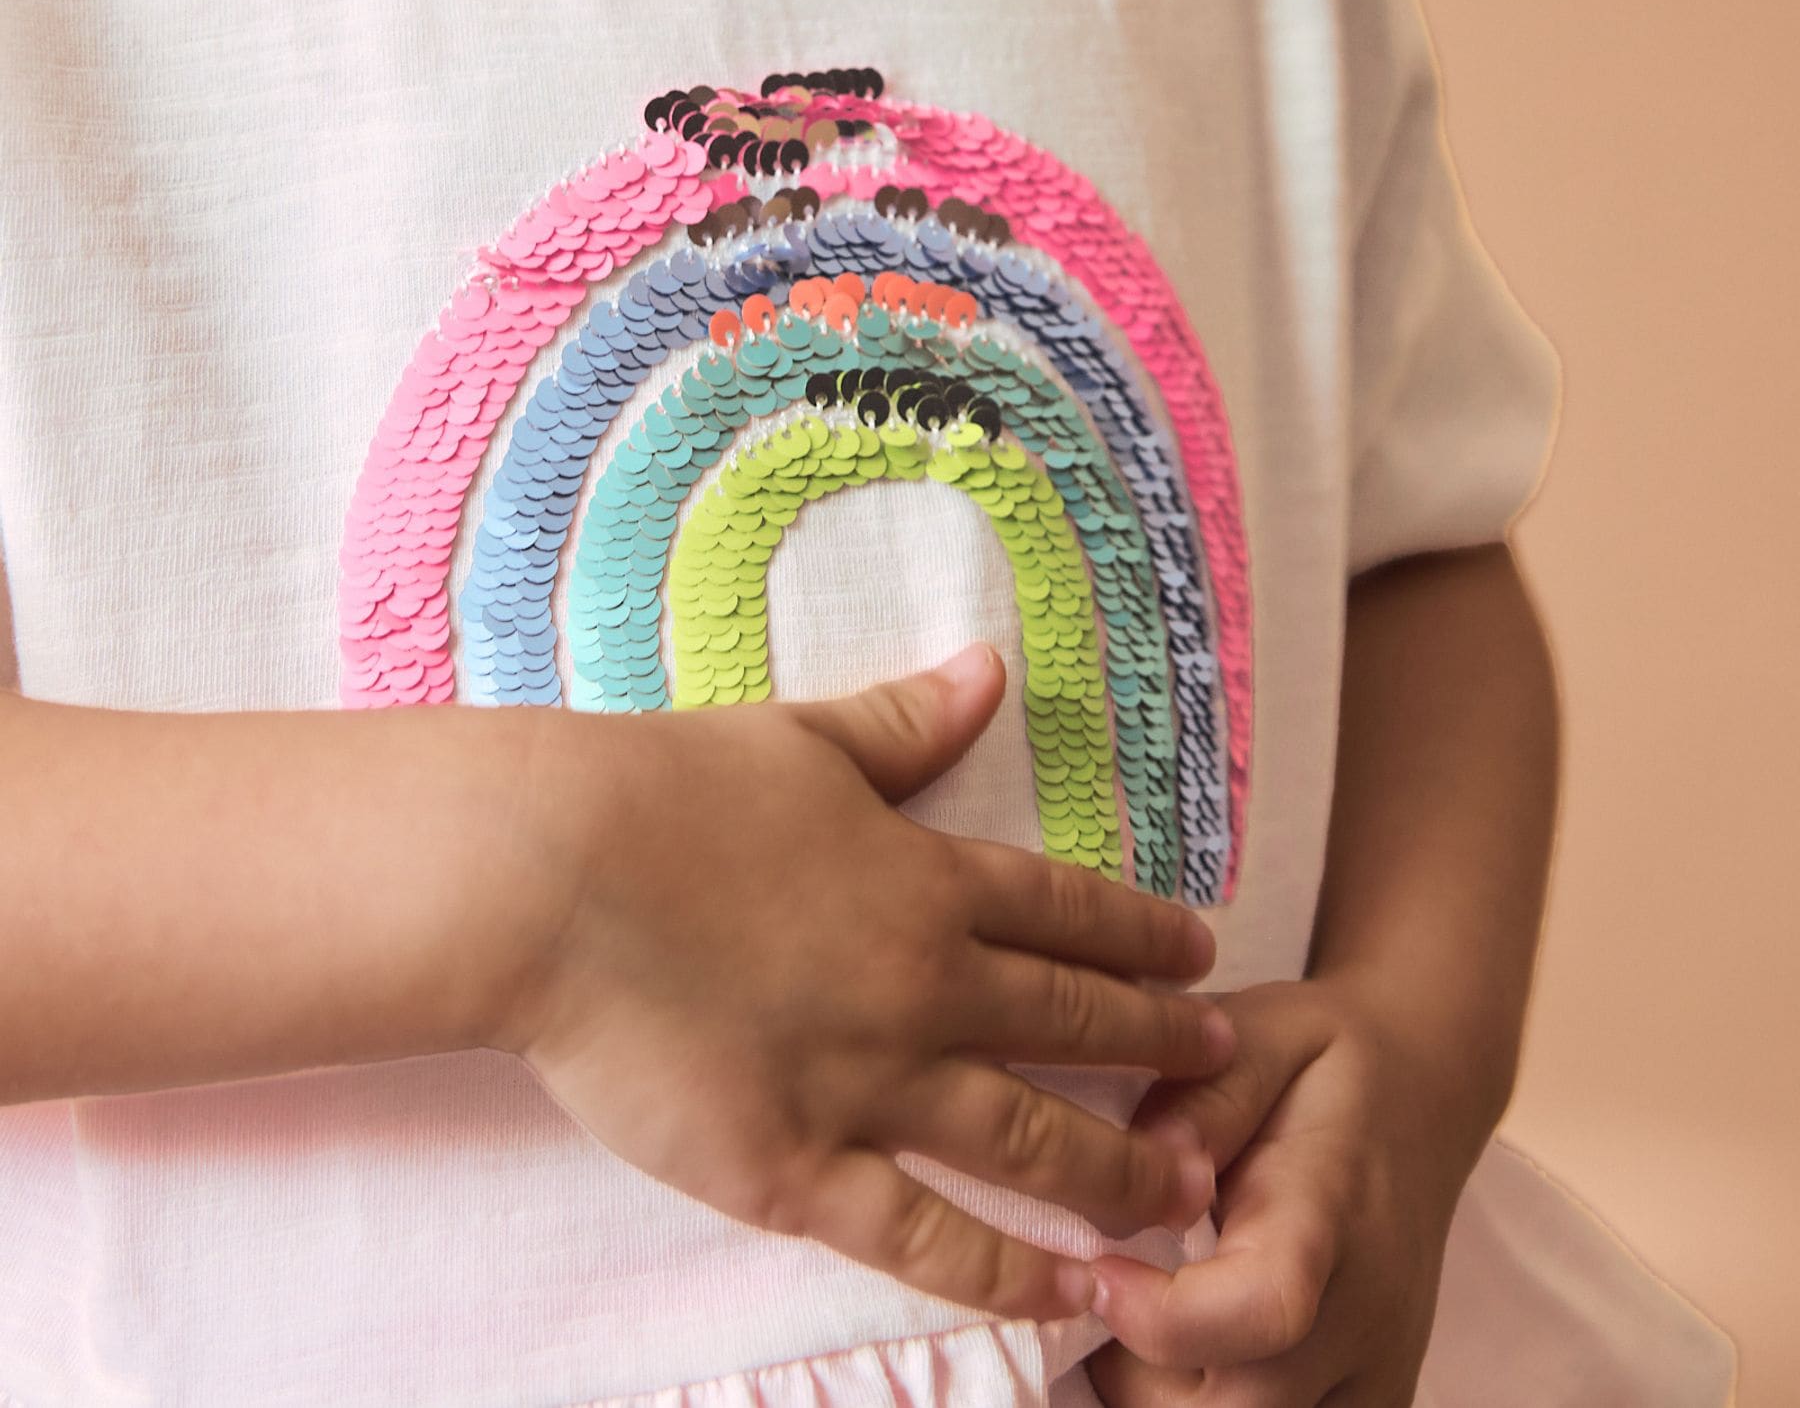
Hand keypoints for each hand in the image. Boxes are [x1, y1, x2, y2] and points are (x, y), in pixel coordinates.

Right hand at [491, 645, 1233, 1322]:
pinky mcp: (796, 1169)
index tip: (1203, 957)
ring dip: (1117, 1170)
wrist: (555, 876)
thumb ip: (908, 721)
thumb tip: (989, 668)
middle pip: (1070, 1026)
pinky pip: (924, 1237)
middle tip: (1228, 1069)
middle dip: (1160, 1049)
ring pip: (1028, 1141)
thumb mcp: (804, 739)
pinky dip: (1005, 1270)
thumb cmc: (666, 793)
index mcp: (926, 880)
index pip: (1065, 913)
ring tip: (1187, 1194)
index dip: (1141, 937)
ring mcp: (867, 1084)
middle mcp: (922, 986)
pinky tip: (1066, 1292)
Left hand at [1083, 976, 1484, 1405]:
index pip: (1265, 1306)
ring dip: (1166, 1405)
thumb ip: (1201, 1098)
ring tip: (1138, 1322)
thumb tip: (1135, 1165)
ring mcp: (1374, 1375)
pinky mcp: (1371, 1406)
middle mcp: (1366, 1316)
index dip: (1163, 1317)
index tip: (1097, 1270)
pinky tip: (1182, 1357)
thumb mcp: (1261, 1033)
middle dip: (1138, 1377)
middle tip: (1103, 1294)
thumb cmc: (1321, 1063)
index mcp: (1331, 1212)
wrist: (1421, 1097)